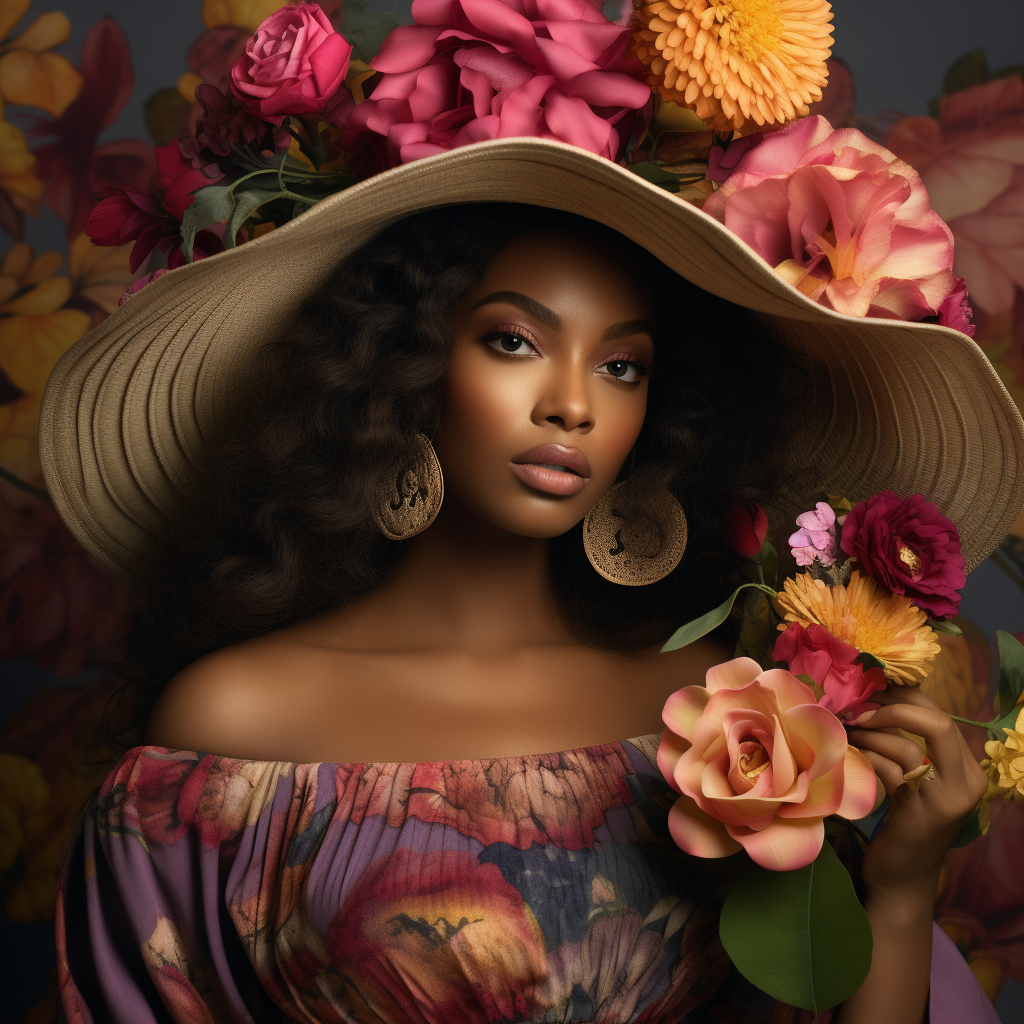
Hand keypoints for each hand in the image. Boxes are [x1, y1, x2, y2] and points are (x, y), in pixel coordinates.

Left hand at [846, 686, 987, 899]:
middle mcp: (967, 781)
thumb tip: (870, 698)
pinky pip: (890, 770)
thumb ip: (906, 743)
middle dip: (892, 707)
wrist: (902, 876)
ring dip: (871, 732)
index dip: (904, 695)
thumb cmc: (903, 821)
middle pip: (938, 722)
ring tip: (847, 729)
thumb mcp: (913, 778)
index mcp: (967, 767)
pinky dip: (866, 755)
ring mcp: (948, 799)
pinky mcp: (922, 814)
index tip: (870, 690)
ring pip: (910, 747)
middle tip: (857, 707)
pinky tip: (850, 753)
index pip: (941, 713)